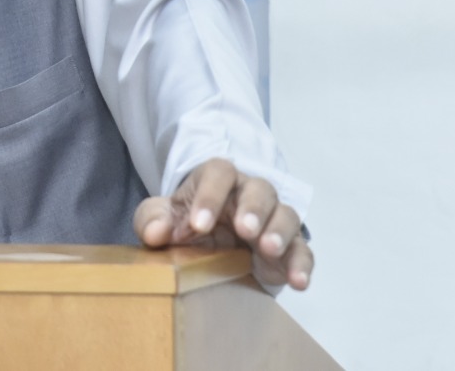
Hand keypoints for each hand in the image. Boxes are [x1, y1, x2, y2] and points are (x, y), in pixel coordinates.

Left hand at [132, 157, 312, 289]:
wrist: (209, 247)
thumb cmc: (187, 223)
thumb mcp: (162, 218)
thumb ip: (152, 219)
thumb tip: (155, 232)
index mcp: (218, 181)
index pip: (219, 174)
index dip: (210, 195)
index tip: (198, 224)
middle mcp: (250, 195)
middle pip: (260, 189)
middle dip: (253, 208)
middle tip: (244, 229)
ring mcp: (272, 221)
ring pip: (286, 215)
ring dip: (280, 231)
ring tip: (268, 249)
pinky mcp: (288, 249)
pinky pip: (302, 251)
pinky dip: (302, 265)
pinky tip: (298, 281)